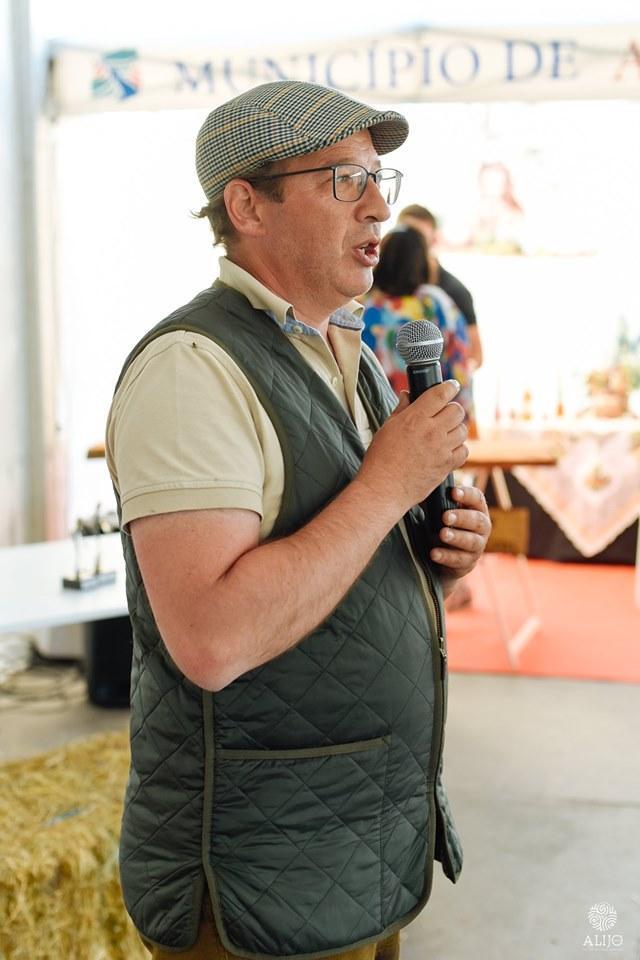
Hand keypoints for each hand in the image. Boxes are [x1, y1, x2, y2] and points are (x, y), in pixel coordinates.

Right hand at [357, 382, 467, 515]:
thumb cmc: (380, 459)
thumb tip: (408, 395)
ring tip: (445, 433)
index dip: (449, 386)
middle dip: (452, 408)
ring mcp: (441, 449)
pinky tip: (448, 449)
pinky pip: (463, 451)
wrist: (384, 488)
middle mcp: (431, 431)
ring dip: (456, 429)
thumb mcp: (386, 428)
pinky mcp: (446, 465)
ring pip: (462, 430)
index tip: (451, 386)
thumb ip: (401, 409)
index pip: (440, 394)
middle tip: (445, 414)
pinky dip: (459, 448)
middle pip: (457, 410)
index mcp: (415, 418)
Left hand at [430, 485, 490, 587]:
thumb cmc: (440, 524)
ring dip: (456, 537)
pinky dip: (446, 556)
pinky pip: (459, 560)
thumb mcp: (439, 510)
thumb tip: (422, 486)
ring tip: (442, 534)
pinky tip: (434, 553)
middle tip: (445, 517)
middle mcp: (482, 527)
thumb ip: (436, 500)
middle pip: (477, 521)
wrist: (441, 555)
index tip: (452, 492)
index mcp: (476, 509)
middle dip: (461, 518)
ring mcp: (477, 547)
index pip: (477, 498)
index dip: (467, 494)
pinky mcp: (468, 563)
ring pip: (472, 542)